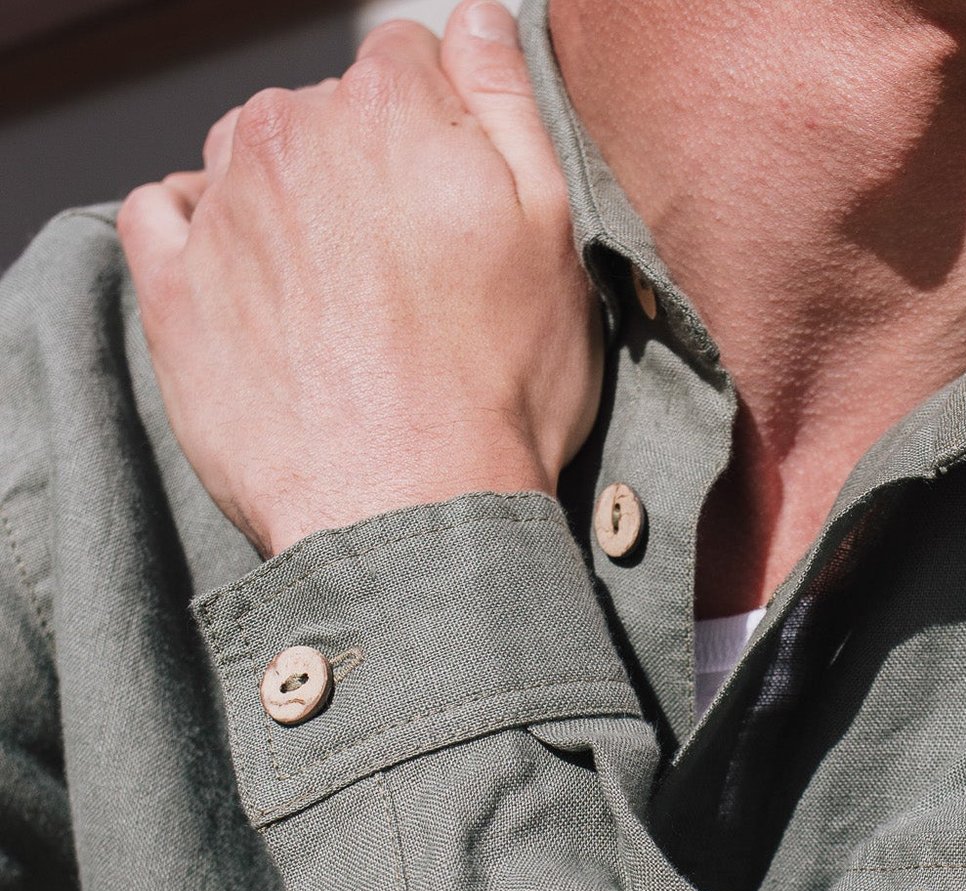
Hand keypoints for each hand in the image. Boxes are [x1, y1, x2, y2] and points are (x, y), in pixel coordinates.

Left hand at [119, 2, 601, 557]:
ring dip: (285, 197)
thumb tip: (477, 21)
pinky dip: (196, 227)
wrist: (413, 515)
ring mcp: (222, 211)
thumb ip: (508, 103)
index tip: (459, 203)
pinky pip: (161, 215)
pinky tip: (241, 273)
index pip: (408, 61)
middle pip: (325, 112)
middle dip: (363, 168)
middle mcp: (291, 135)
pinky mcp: (175, 290)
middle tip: (409, 271)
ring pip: (245, 154)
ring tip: (334, 288)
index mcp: (389, 107)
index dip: (443, 130)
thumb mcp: (552, 233)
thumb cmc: (501, 389)